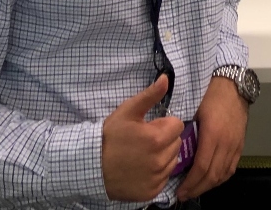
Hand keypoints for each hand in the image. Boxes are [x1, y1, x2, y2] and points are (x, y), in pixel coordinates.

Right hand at [102, 74, 184, 201]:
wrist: (92, 164)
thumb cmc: (110, 135)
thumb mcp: (128, 110)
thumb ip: (150, 95)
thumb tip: (165, 79)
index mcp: (157, 138)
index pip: (177, 125)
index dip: (164, 123)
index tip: (151, 126)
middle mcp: (160, 160)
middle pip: (176, 143)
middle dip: (165, 138)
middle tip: (146, 139)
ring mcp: (156, 178)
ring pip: (172, 160)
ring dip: (163, 155)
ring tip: (143, 153)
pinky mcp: (152, 192)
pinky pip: (164, 178)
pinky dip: (157, 173)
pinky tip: (142, 167)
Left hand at [177, 76, 248, 200]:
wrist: (233, 85)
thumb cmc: (209, 94)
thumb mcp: (193, 109)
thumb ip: (184, 129)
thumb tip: (169, 145)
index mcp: (212, 134)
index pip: (201, 167)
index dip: (190, 182)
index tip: (179, 190)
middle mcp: (225, 143)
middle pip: (212, 175)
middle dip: (197, 188)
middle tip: (184, 194)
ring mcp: (235, 145)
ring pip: (223, 175)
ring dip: (208, 186)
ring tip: (195, 189)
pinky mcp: (240, 145)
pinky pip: (231, 168)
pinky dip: (220, 178)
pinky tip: (211, 180)